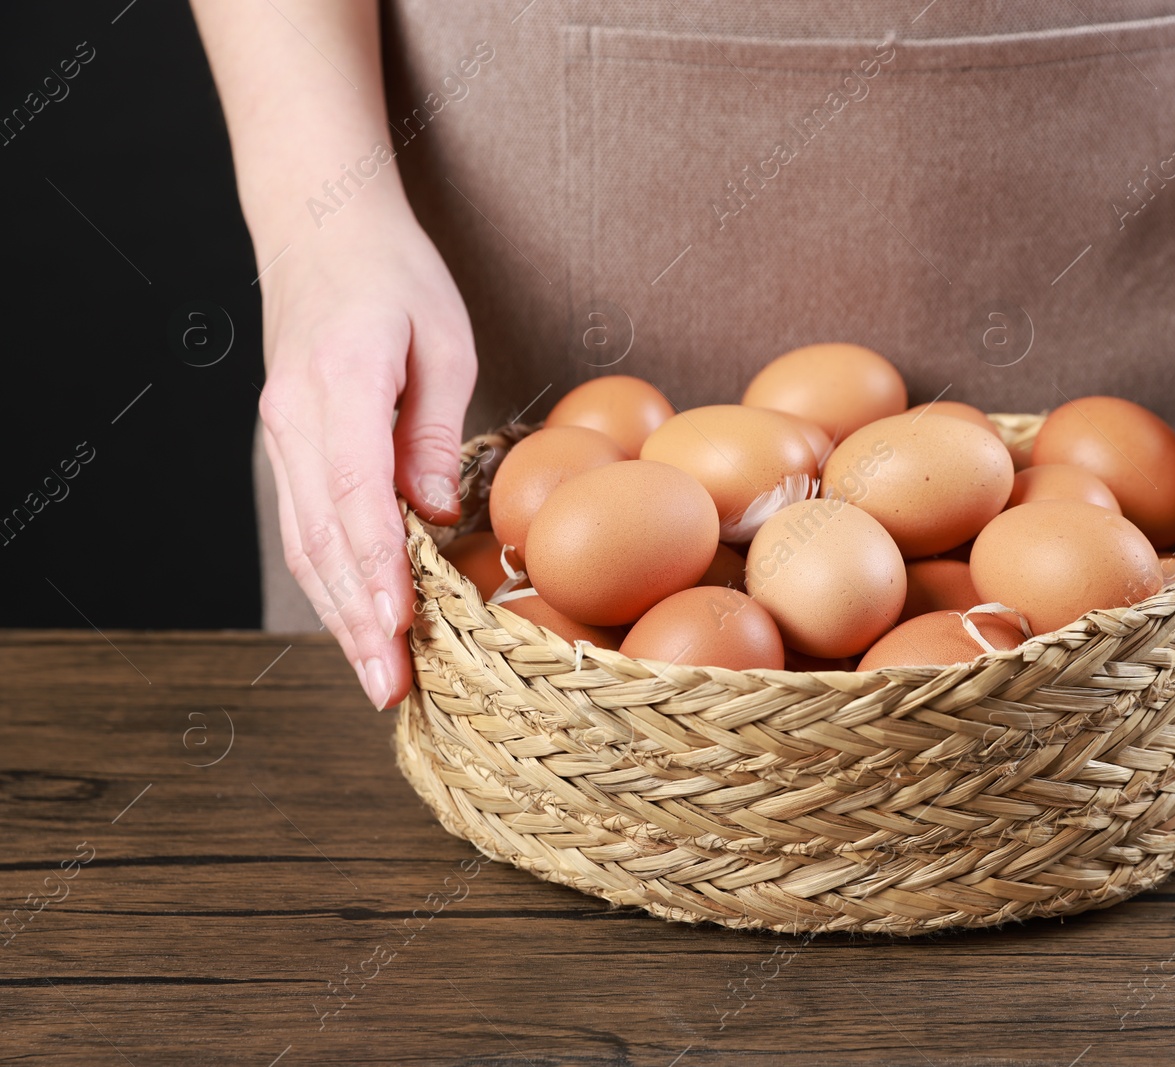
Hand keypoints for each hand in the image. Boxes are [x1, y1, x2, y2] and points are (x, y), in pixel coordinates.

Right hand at [257, 202, 475, 708]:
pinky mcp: (286, 444)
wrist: (320, 228)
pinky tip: (357, 621)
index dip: (380, 571)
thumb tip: (437, 513)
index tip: (403, 629)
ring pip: (306, 543)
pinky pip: (305, 525)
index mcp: (339, 383)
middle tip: (392, 689)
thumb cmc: (395, 276)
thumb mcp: (444, 340)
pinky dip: (330, 580)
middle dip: (358, 621)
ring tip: (376, 676)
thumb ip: (435, 430)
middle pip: (323, 539)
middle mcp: (295, 417)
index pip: (355, 497)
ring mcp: (280, 433)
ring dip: (339, 615)